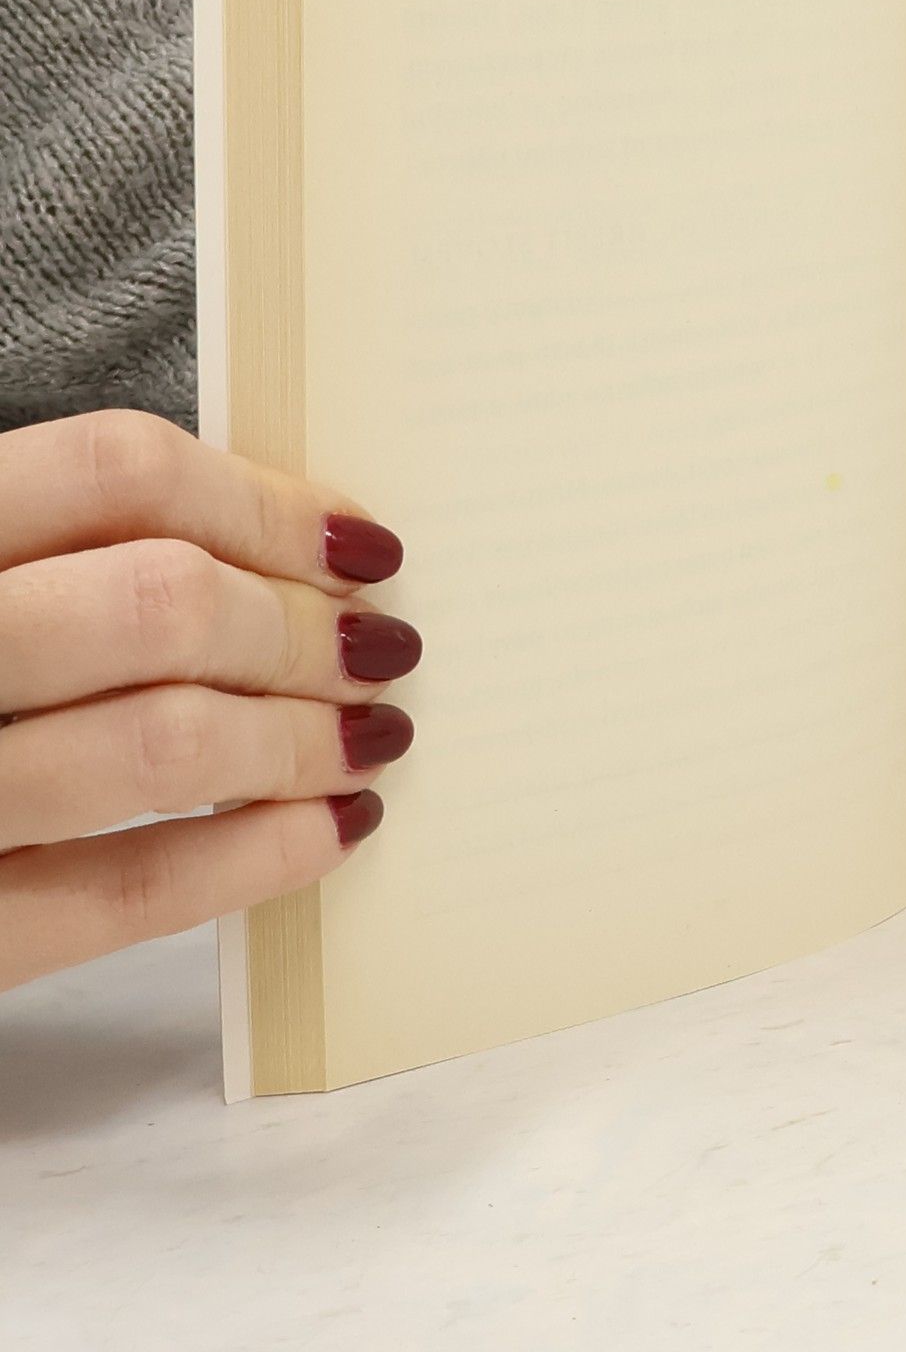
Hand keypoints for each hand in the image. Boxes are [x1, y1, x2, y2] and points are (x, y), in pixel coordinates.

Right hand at [0, 411, 418, 990]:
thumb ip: (59, 550)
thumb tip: (292, 547)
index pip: (118, 470)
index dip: (268, 503)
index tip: (365, 544)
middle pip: (161, 603)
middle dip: (304, 631)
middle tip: (384, 651)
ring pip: (158, 744)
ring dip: (303, 740)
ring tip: (374, 736)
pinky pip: (120, 897)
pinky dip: (253, 859)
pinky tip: (331, 832)